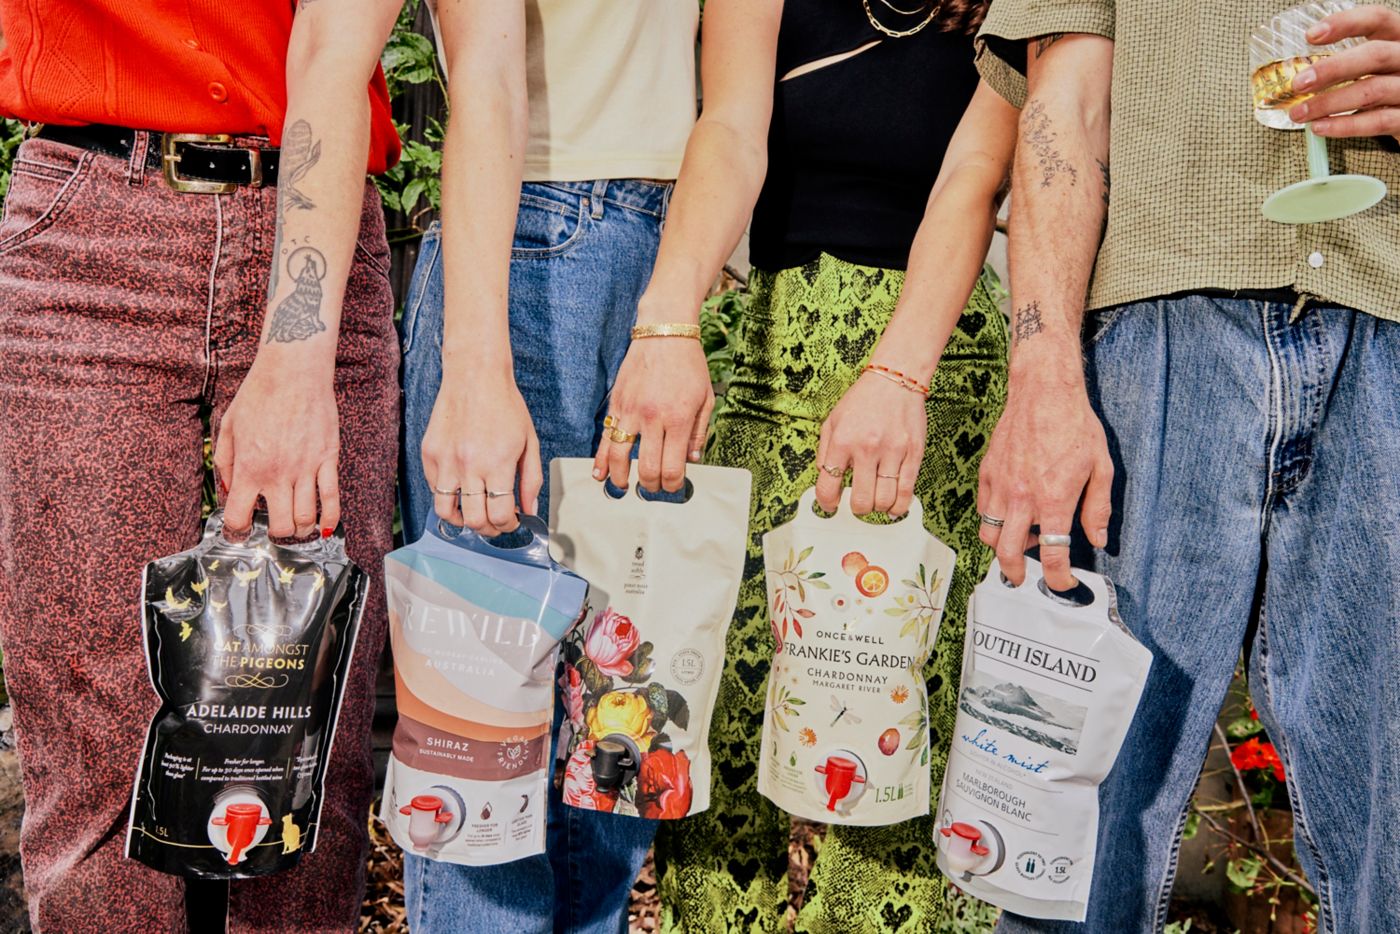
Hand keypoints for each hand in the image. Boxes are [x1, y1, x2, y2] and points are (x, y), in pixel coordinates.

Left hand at [215, 362, 339, 539]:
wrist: (294, 372)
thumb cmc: (259, 394)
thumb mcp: (229, 426)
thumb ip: (225, 461)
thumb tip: (229, 488)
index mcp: (250, 467)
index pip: (239, 517)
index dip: (236, 531)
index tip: (239, 531)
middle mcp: (278, 474)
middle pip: (280, 526)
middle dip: (274, 534)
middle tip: (273, 528)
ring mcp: (305, 468)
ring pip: (306, 518)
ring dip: (301, 529)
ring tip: (297, 526)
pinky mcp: (327, 459)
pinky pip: (332, 498)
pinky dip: (330, 519)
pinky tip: (324, 526)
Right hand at [422, 374, 540, 536]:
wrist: (475, 376)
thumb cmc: (505, 406)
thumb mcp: (529, 442)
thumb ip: (531, 480)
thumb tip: (530, 510)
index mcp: (498, 463)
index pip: (501, 515)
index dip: (509, 526)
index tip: (513, 521)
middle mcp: (469, 465)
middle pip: (474, 521)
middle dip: (489, 529)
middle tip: (495, 522)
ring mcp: (445, 460)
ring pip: (446, 512)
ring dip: (463, 520)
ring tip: (474, 513)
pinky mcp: (429, 454)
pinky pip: (434, 490)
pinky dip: (447, 497)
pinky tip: (462, 490)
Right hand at [594, 337, 712, 492]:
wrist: (664, 333)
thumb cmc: (688, 365)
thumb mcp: (706, 399)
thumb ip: (699, 433)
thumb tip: (692, 461)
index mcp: (679, 419)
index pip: (673, 467)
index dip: (672, 485)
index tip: (673, 487)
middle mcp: (654, 418)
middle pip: (647, 468)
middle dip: (650, 485)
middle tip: (653, 488)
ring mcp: (632, 411)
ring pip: (619, 456)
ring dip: (621, 478)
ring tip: (623, 486)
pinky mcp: (617, 404)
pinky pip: (606, 436)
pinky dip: (601, 458)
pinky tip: (600, 472)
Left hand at [815, 372, 924, 516]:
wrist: (895, 379)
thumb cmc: (863, 401)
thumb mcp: (832, 421)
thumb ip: (825, 453)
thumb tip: (825, 481)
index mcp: (842, 441)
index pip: (828, 486)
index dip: (827, 503)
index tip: (831, 505)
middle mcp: (867, 448)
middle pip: (861, 501)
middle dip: (856, 509)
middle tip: (857, 503)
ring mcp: (893, 452)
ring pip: (884, 501)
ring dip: (878, 508)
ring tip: (876, 500)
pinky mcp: (914, 454)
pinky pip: (907, 492)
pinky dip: (899, 506)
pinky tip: (893, 505)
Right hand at [976, 377, 1112, 589]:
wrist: (1044, 391)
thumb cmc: (1074, 425)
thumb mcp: (1101, 467)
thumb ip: (1098, 508)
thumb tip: (1097, 539)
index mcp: (1054, 499)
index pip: (1053, 554)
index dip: (1059, 578)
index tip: (1063, 584)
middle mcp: (1022, 497)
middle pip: (1007, 553)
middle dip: (1015, 574)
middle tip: (1023, 578)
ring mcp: (1000, 485)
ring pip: (988, 533)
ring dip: (1001, 546)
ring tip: (1019, 541)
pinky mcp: (987, 473)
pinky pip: (983, 509)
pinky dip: (993, 519)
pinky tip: (1010, 512)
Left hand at [1289, 5, 1399, 140]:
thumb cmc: (1390, 84)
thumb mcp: (1380, 64)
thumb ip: (1352, 63)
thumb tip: (1304, 76)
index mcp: (1399, 39)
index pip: (1377, 20)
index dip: (1345, 24)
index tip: (1311, 35)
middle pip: (1375, 54)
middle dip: (1333, 68)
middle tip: (1299, 83)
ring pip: (1372, 90)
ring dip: (1329, 102)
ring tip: (1300, 113)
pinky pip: (1377, 121)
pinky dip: (1345, 125)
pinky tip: (1320, 126)